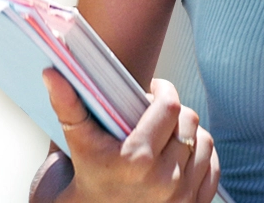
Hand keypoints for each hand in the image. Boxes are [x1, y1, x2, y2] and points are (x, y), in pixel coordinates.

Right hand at [44, 70, 218, 202]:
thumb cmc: (78, 187)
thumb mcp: (74, 148)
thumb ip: (68, 107)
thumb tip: (51, 72)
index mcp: (136, 160)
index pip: (169, 106)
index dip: (162, 91)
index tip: (150, 91)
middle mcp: (165, 181)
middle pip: (189, 121)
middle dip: (172, 111)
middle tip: (153, 114)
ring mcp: (181, 198)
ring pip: (204, 142)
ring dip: (187, 133)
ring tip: (165, 134)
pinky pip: (211, 168)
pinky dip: (199, 157)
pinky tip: (178, 155)